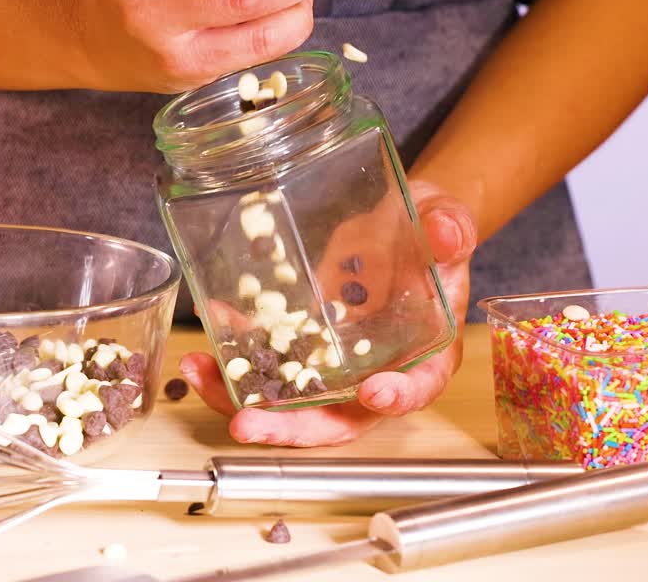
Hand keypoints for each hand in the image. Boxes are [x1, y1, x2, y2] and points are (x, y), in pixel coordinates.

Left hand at [179, 179, 477, 445]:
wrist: (396, 223)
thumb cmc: (430, 230)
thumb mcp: (444, 220)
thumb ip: (448, 229)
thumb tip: (446, 232)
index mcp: (425, 354)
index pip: (417, 388)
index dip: (396, 398)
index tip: (372, 394)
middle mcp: (375, 372)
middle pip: (336, 416)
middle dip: (289, 426)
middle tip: (247, 424)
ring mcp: (332, 365)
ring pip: (288, 398)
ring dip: (240, 396)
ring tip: (199, 372)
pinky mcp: (299, 346)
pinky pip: (264, 360)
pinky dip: (231, 353)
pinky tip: (206, 330)